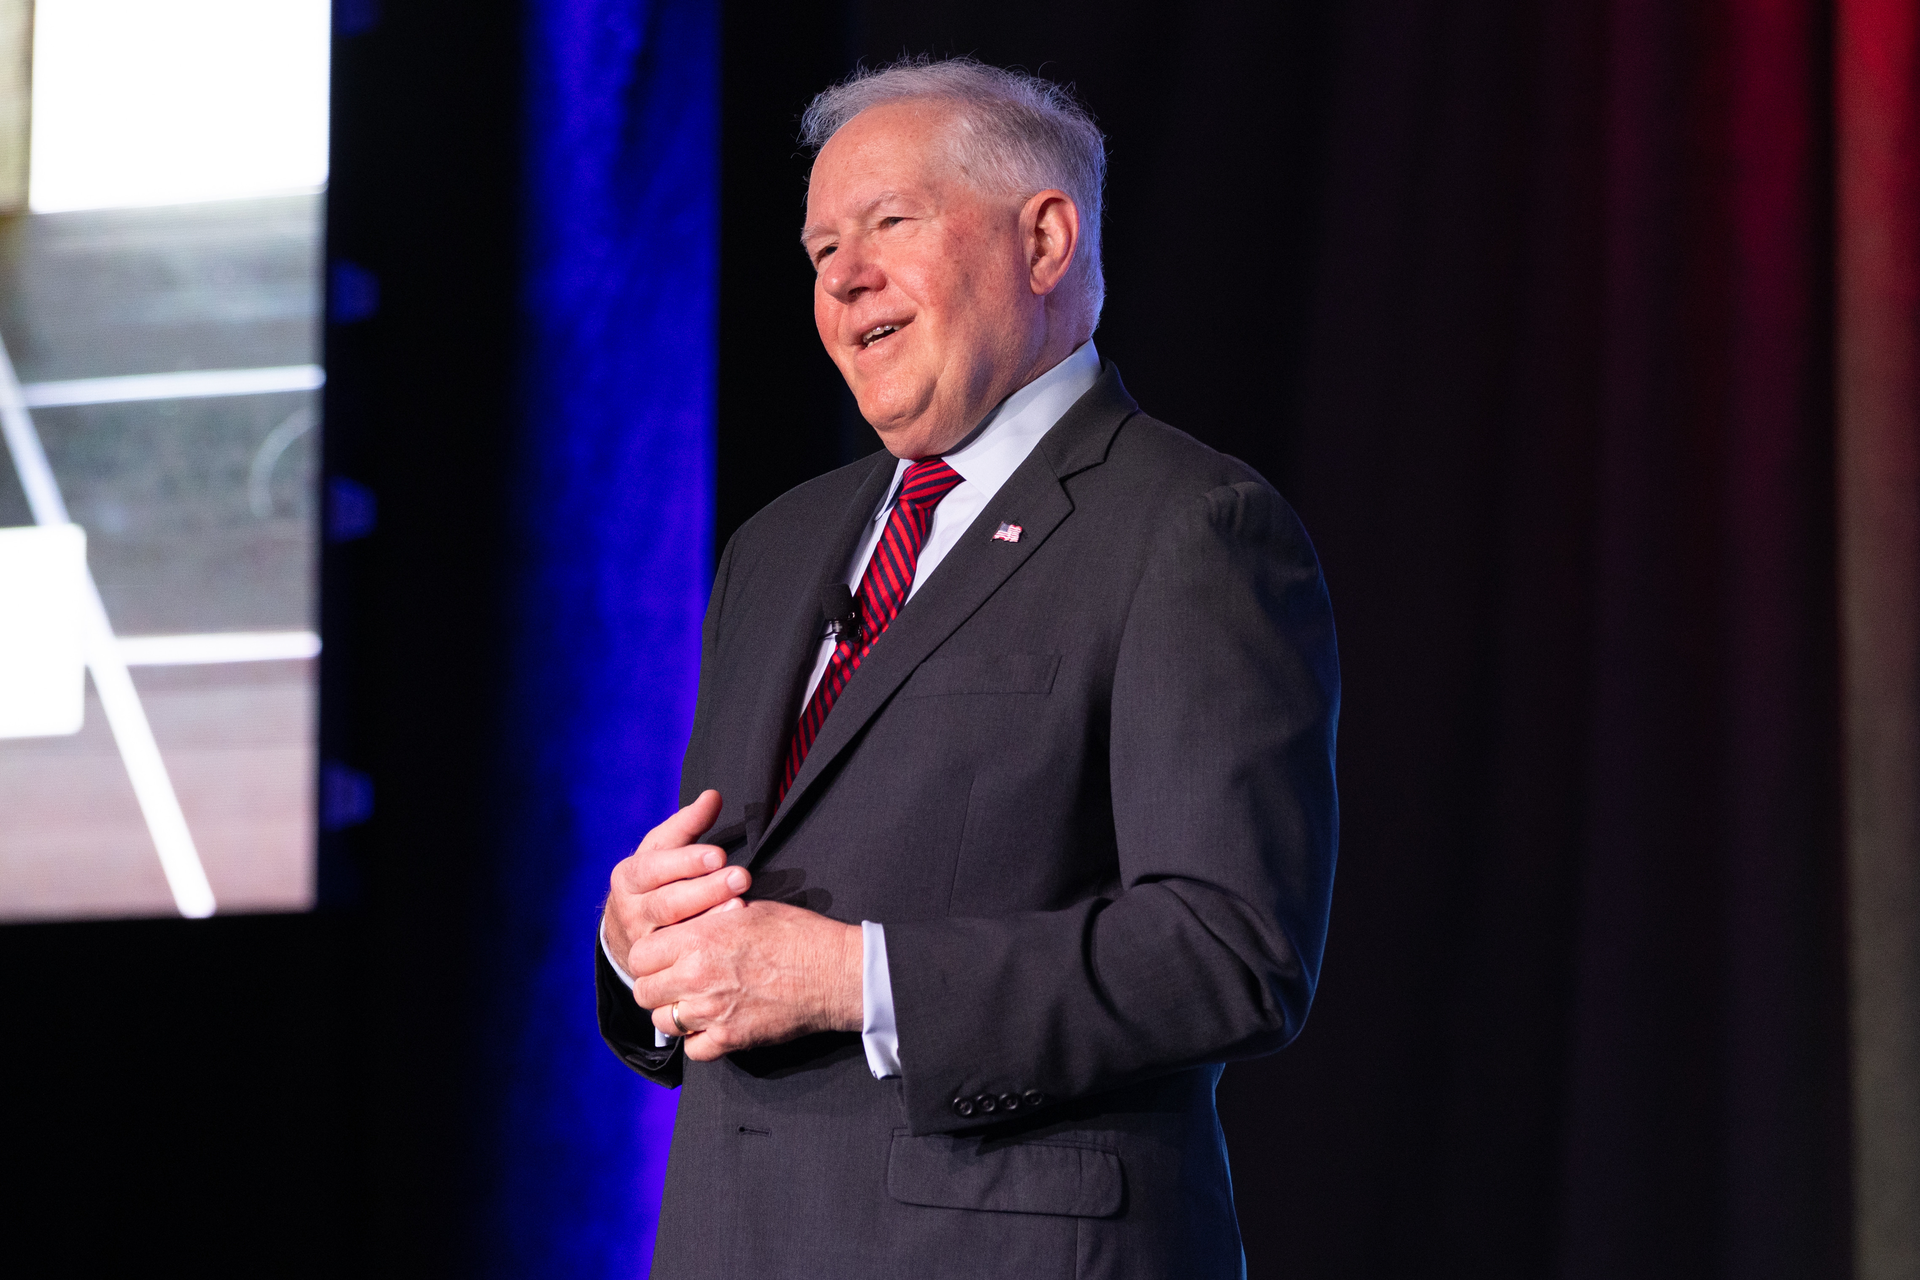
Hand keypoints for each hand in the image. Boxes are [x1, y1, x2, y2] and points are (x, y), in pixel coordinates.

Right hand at [603, 790, 749, 976]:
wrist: (625, 931)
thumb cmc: (656, 880)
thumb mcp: (663, 850)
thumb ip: (689, 824)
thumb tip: (713, 796)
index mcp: (629, 877)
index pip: (654, 867)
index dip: (686, 861)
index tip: (719, 854)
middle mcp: (631, 910)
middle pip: (667, 902)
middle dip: (705, 890)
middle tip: (740, 878)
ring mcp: (641, 942)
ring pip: (672, 933)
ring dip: (708, 919)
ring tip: (740, 906)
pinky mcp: (656, 966)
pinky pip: (679, 959)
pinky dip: (704, 948)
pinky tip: (730, 938)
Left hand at [629, 899, 862, 1060]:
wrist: (833, 973)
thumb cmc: (797, 934)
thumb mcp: (748, 910)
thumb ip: (708, 920)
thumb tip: (689, 927)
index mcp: (699, 939)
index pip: (641, 954)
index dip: (650, 956)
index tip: (663, 957)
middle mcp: (697, 976)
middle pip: (644, 991)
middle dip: (655, 986)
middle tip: (673, 981)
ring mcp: (712, 1012)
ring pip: (664, 1021)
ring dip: (674, 1013)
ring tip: (693, 1003)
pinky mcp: (730, 1039)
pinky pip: (692, 1050)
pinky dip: (698, 1040)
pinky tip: (711, 1026)